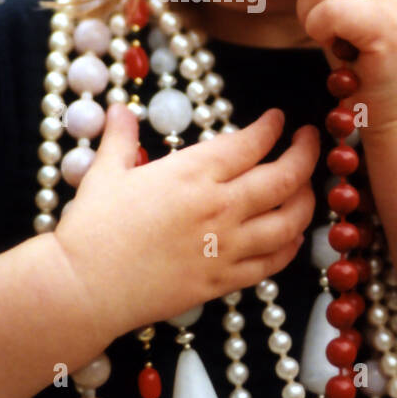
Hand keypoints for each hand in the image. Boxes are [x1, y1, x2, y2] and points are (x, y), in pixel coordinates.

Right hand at [51, 102, 320, 338]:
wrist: (85, 288)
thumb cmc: (91, 229)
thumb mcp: (104, 173)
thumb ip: (120, 138)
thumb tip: (122, 108)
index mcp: (192, 173)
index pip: (250, 143)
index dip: (271, 128)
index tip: (279, 120)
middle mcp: (218, 207)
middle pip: (283, 178)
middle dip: (305, 155)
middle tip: (312, 140)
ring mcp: (225, 247)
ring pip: (288, 222)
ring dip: (306, 201)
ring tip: (308, 188)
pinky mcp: (222, 281)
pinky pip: (272, 263)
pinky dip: (290, 247)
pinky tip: (292, 236)